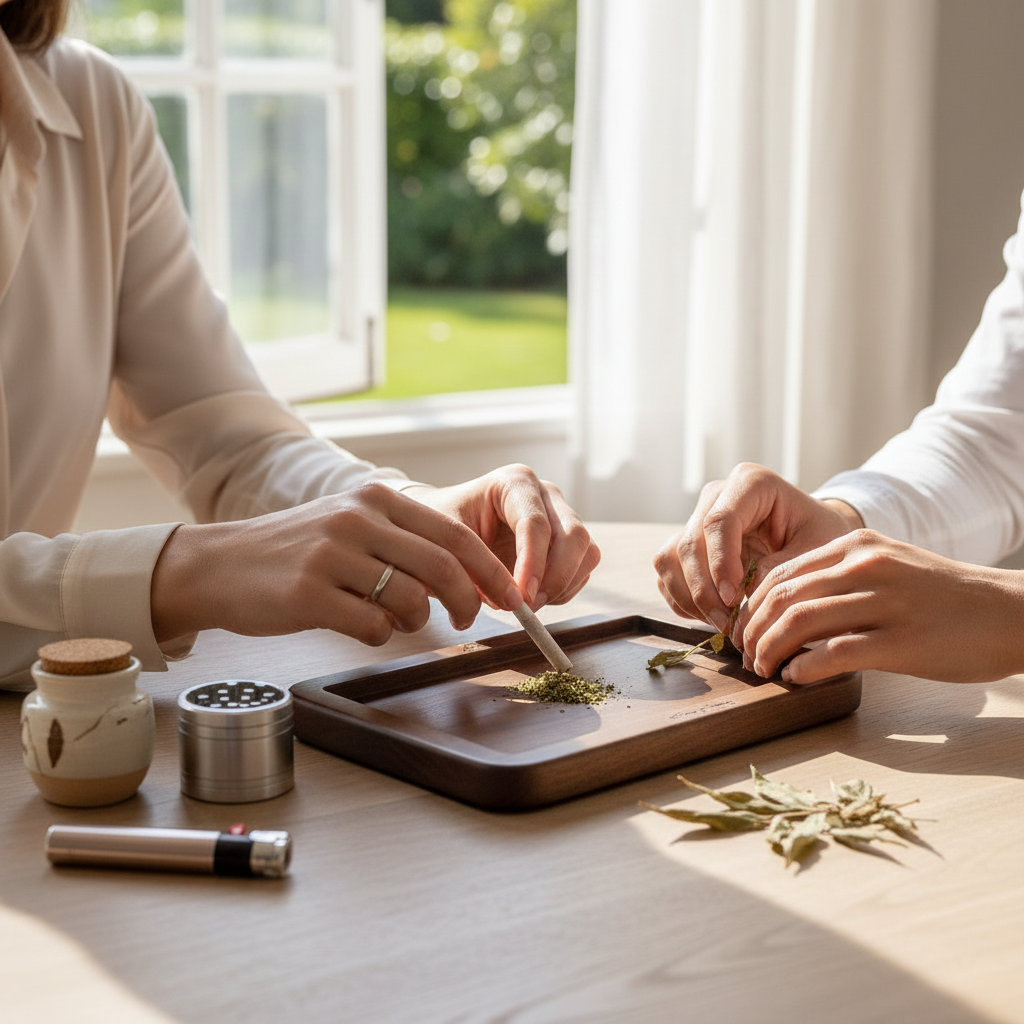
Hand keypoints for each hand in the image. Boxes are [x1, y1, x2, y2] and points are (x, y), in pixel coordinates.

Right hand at [151, 482, 523, 646]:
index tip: (510, 597)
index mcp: (375, 499)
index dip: (489, 569)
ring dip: (414, 620)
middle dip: (468, 600)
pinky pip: (372, 626)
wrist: (218, 565)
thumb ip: (403, 541)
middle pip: (442, 565)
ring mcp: (331, 556)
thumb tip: (466, 579)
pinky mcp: (308, 594)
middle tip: (466, 621)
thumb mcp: (350, 526)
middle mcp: (356, 520)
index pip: (453, 533)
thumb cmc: (294, 552)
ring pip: (410, 599)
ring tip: (393, 618)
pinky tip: (359, 626)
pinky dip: (379, 634)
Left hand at [400, 464, 600, 608]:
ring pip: (585, 550)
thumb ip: (476, 567)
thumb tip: (510, 601)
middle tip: (528, 606)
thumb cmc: (442, 527)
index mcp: (514, 482)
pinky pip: (584, 566)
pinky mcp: (567, 539)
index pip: (535, 523)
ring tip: (530, 604)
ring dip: (563, 584)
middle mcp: (544, 494)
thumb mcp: (446, 541)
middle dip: (555, 577)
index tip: (521, 597)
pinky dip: (566, 588)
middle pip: (573, 535)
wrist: (444, 528)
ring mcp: (560, 515)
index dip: (533, 564)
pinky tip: (538, 597)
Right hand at [653, 462, 862, 633]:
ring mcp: (696, 519)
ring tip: (722, 623)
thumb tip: (744, 598)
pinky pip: (668, 573)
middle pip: (689, 542)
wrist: (812, 534)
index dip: (720, 562)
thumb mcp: (817, 550)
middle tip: (728, 623)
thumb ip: (782, 568)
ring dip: (690, 597)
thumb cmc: (819, 537)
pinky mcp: (687, 544)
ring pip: (670, 558)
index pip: (719, 521)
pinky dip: (683, 600)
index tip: (733, 599)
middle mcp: (716, 496)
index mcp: (750, 483)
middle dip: (703, 589)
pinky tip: (711, 615)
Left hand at [738, 529, 1023, 683]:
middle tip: (746, 656)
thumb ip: (842, 578)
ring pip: (799, 622)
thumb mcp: (890, 566)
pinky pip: (833, 654)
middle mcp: (866, 566)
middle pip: (782, 597)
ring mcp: (883, 602)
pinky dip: (802, 669)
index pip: (781, 572)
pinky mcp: (900, 641)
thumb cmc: (946, 598)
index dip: (752, 605)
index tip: (744, 629)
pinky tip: (795, 680)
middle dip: (753, 630)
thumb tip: (790, 609)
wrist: (1012, 613)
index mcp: (857, 545)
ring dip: (770, 651)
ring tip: (764, 670)